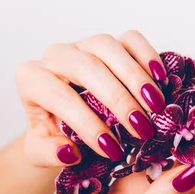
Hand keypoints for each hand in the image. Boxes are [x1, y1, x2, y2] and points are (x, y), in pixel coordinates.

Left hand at [15, 30, 166, 166]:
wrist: (65, 120)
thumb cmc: (55, 135)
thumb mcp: (43, 152)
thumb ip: (49, 154)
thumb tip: (69, 152)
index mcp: (33, 80)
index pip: (60, 97)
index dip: (88, 124)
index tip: (112, 149)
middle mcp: (56, 57)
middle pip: (87, 68)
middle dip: (118, 100)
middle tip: (141, 128)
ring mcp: (84, 45)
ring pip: (108, 47)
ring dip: (136, 78)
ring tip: (155, 106)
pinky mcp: (110, 43)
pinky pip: (130, 39)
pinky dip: (148, 56)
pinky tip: (161, 80)